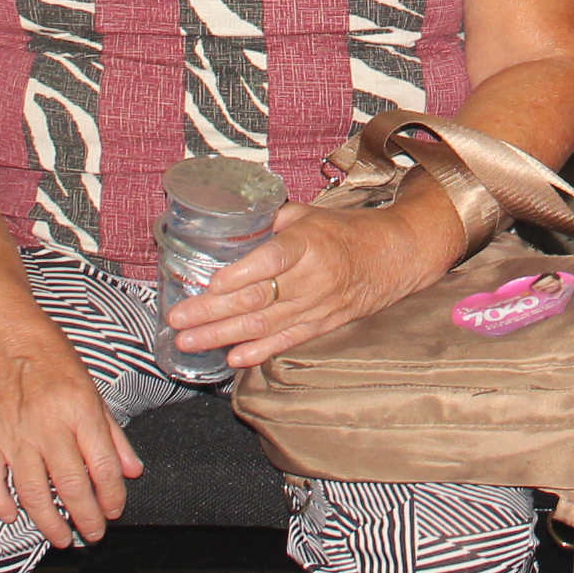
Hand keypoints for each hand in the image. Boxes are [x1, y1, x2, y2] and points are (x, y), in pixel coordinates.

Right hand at [0, 318, 143, 545]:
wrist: (4, 334)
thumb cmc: (51, 356)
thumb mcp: (92, 388)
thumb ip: (112, 433)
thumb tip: (131, 470)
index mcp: (80, 411)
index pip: (103, 467)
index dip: (111, 497)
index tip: (114, 512)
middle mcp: (49, 426)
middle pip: (71, 487)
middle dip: (86, 518)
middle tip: (92, 535)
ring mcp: (15, 435)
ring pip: (34, 493)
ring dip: (49, 522)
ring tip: (61, 537)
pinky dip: (2, 504)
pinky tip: (14, 516)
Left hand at [161, 199, 450, 371]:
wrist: (395, 256)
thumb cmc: (348, 231)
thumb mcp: (310, 214)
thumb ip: (271, 221)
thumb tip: (230, 226)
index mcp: (310, 243)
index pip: (273, 259)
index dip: (242, 273)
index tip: (212, 282)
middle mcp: (313, 277)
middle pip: (258, 298)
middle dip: (212, 312)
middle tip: (178, 319)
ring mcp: (318, 306)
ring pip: (264, 324)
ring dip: (223, 335)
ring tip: (188, 341)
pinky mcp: (322, 325)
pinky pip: (287, 341)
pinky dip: (259, 352)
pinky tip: (232, 358)